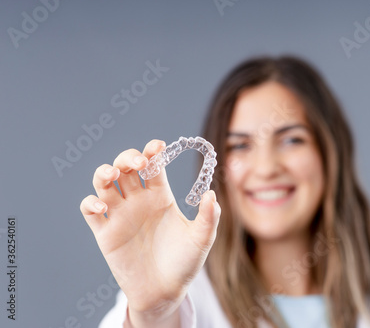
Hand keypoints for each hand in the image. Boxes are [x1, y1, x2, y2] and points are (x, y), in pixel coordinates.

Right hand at [80, 139, 220, 317]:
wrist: (164, 292)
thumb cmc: (184, 263)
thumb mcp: (201, 239)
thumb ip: (208, 216)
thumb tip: (211, 193)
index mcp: (161, 196)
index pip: (153, 166)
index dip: (152, 152)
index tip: (157, 146)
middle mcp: (138, 201)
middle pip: (125, 168)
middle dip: (128, 158)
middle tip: (138, 162)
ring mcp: (120, 215)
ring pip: (104, 183)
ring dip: (103, 173)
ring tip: (112, 174)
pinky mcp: (105, 233)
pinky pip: (89, 211)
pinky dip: (90, 203)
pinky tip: (102, 207)